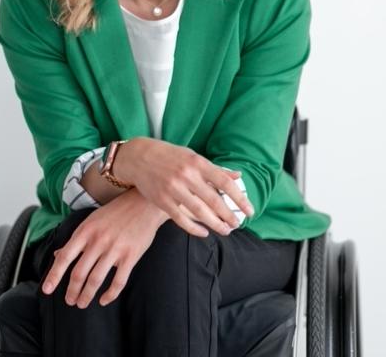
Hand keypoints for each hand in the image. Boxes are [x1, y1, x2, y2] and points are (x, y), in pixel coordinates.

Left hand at [41, 189, 164, 307]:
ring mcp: (115, 248)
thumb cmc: (116, 212)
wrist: (144, 203)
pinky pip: (118, 282)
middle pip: (79, 273)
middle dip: (72, 291)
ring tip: (82, 303)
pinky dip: (109, 295)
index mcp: (86, 231)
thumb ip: (76, 239)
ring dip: (86, 295)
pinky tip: (103, 300)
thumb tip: (58, 255)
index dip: (54, 275)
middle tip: (69, 301)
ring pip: (95, 280)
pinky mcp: (131, 256)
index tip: (46, 290)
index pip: (65, 257)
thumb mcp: (92, 221)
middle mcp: (98, 240)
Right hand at [116, 137, 254, 237]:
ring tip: (226, 230)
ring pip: (199, 212)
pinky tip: (204, 232)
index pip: (224, 182)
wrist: (139, 157)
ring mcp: (173, 188)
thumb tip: (238, 176)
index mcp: (197, 162)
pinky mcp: (162, 200)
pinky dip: (194, 228)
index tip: (249, 210)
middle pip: (214, 200)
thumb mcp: (193, 157)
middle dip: (228, 215)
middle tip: (238, 225)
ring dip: (215, 224)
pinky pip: (181, 219)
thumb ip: (215, 169)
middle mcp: (186, 175)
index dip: (239, 198)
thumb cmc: (170, 156)